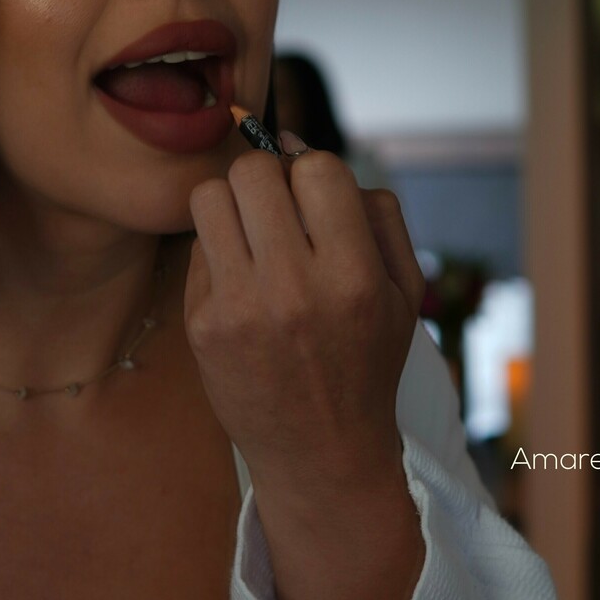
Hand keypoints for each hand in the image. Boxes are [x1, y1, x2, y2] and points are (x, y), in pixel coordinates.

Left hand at [184, 144, 425, 490]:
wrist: (320, 451)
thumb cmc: (366, 361)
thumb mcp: (402, 292)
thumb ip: (376, 213)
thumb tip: (303, 149)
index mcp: (354, 275)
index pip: (318, 168)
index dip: (313, 171)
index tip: (313, 198)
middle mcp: (295, 288)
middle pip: (253, 171)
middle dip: (267, 178)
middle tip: (277, 210)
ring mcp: (241, 307)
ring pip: (210, 197)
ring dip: (232, 205)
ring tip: (252, 236)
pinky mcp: (202, 325)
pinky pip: (197, 247)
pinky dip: (218, 252)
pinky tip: (241, 284)